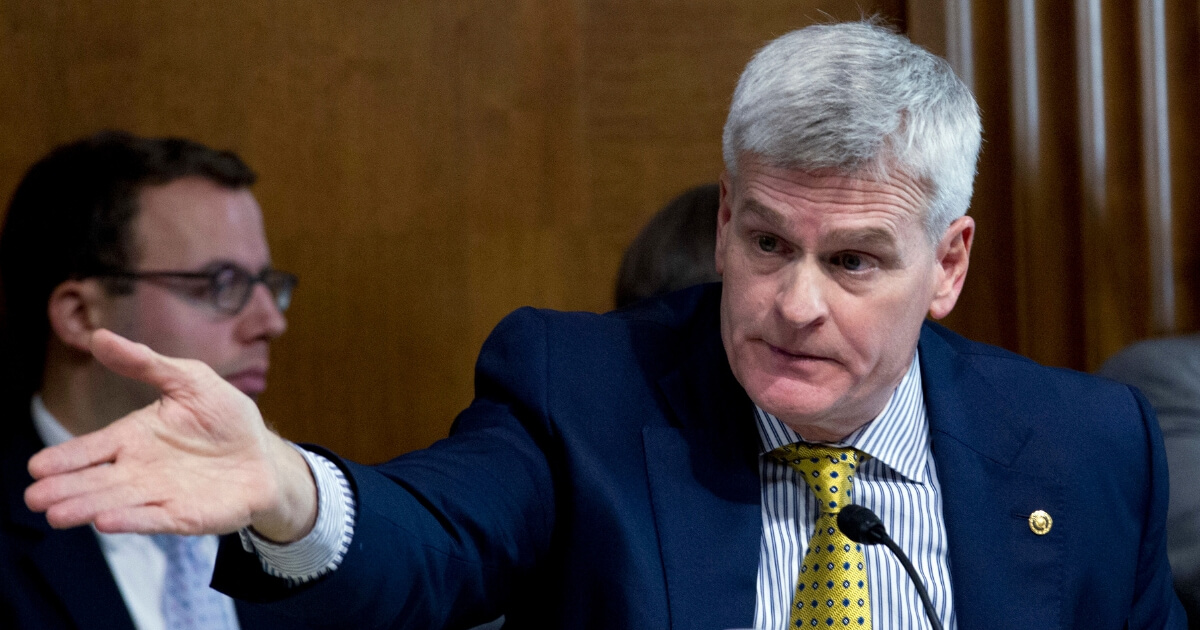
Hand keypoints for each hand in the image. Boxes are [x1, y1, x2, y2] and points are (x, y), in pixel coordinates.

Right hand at [24, 329, 316, 541]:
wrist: (264, 457)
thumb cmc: (225, 418)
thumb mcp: (190, 380)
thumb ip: (146, 363)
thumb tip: (100, 336)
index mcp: (134, 437)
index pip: (91, 448)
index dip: (65, 458)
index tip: (36, 467)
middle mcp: (139, 470)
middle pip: (96, 480)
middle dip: (65, 488)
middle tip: (34, 496)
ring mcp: (160, 494)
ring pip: (117, 502)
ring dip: (87, 507)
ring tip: (57, 514)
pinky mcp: (185, 515)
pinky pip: (155, 518)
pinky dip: (132, 520)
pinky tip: (105, 522)